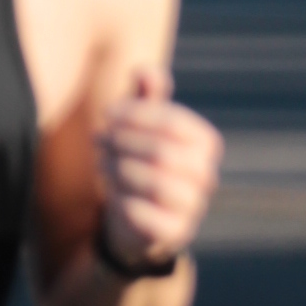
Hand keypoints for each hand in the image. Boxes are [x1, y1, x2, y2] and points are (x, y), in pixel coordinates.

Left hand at [94, 97, 222, 273]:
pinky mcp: (175, 234)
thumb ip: (145, 98)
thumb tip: (148, 71)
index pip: (174, 122)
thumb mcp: (140, 126)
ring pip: (153, 183)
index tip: (108, 114)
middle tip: (98, 139)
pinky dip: (121, 201)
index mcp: (206, 144)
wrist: (139, 219)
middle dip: (122, 143)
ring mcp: (194, 207)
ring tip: (101, 162)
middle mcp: (207, 176)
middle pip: (162, 152)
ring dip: (118, 170)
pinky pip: (144, 215)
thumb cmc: (139, 160)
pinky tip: (110, 193)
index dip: (136, 114)